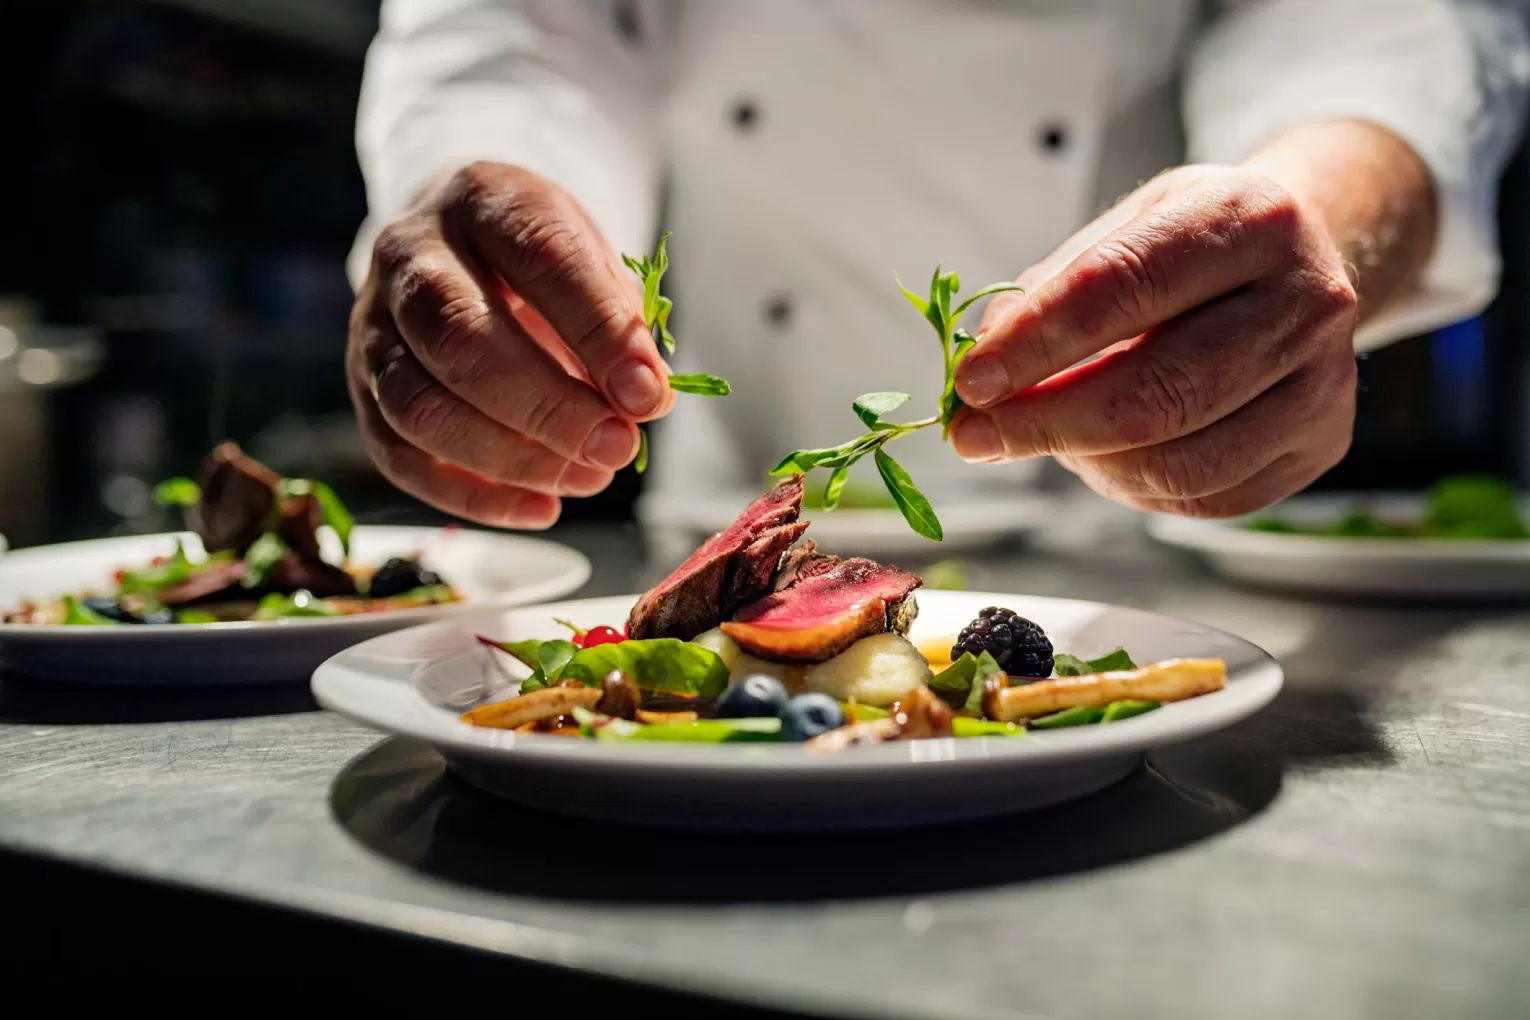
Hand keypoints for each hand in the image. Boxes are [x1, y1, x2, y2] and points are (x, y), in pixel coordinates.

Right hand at [347, 162, 672, 527]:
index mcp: (483, 199)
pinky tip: (541, 507)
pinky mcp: (362, 387)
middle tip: (616, 447)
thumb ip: (618, 320)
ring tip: (589, 478)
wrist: (463, 247)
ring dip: (511, 458)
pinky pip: (401, 456)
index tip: (648, 394)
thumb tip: (642, 400)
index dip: (597, 331)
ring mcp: (372, 323)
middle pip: (460, 339)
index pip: (538, 256)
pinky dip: (474, 497)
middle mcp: (410, 254)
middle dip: (547, 407)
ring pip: (420, 406)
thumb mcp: (591, 261)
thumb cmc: (540, 263)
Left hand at [950, 163, 1360, 517]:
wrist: (1303, 260)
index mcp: (1249, 218)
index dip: (1035, 344)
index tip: (970, 381)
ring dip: (1084, 462)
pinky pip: (1203, 497)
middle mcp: (1306, 298)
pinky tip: (1099, 456)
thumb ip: (1050, 290)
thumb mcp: (1125, 227)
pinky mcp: (1320, 443)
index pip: (1121, 288)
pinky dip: (1130, 488)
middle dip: (1043, 424)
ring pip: (1178, 461)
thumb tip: (983, 364)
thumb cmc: (1195, 245)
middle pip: (1154, 393)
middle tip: (973, 435)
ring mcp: (1323, 380)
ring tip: (1040, 437)